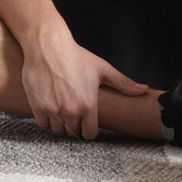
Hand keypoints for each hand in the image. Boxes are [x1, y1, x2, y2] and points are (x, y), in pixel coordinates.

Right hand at [20, 30, 147, 138]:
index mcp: (88, 105)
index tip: (87, 123)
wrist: (48, 46)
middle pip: (73, 133)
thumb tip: (144, 89)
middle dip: (75, 126)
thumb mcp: (102, 69)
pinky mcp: (38, 107)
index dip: (89, 129)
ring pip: (58, 130)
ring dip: (60, 124)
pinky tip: (50, 108)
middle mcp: (71, 111)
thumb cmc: (76, 56)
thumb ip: (123, 83)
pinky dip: (46, 119)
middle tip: (74, 114)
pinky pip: (43, 124)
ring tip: (62, 111)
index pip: (90, 134)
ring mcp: (53, 110)